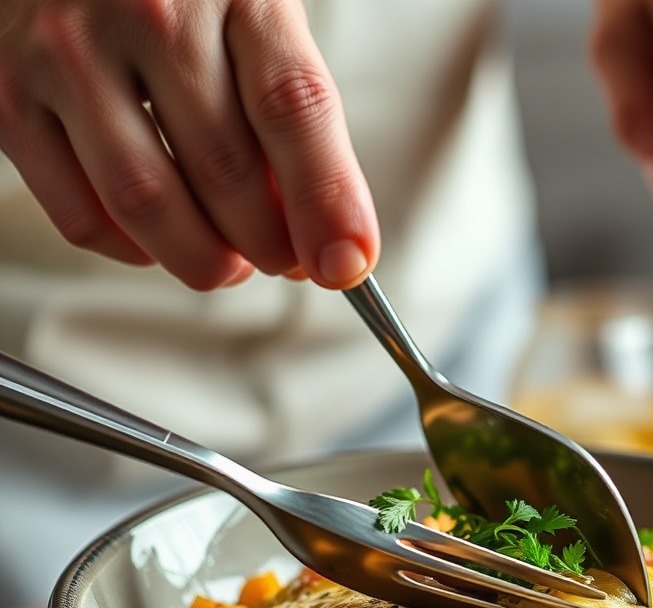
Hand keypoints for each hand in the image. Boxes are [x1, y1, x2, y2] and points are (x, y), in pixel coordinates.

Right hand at [0, 0, 379, 289]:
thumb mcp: (254, 23)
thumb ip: (289, 122)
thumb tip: (324, 238)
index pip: (292, 109)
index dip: (326, 201)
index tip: (347, 265)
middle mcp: (146, 10)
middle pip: (226, 171)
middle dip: (270, 245)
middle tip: (286, 260)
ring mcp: (68, 52)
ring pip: (149, 204)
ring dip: (205, 260)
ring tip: (229, 263)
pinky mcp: (10, 96)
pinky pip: (81, 215)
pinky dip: (134, 251)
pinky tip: (160, 240)